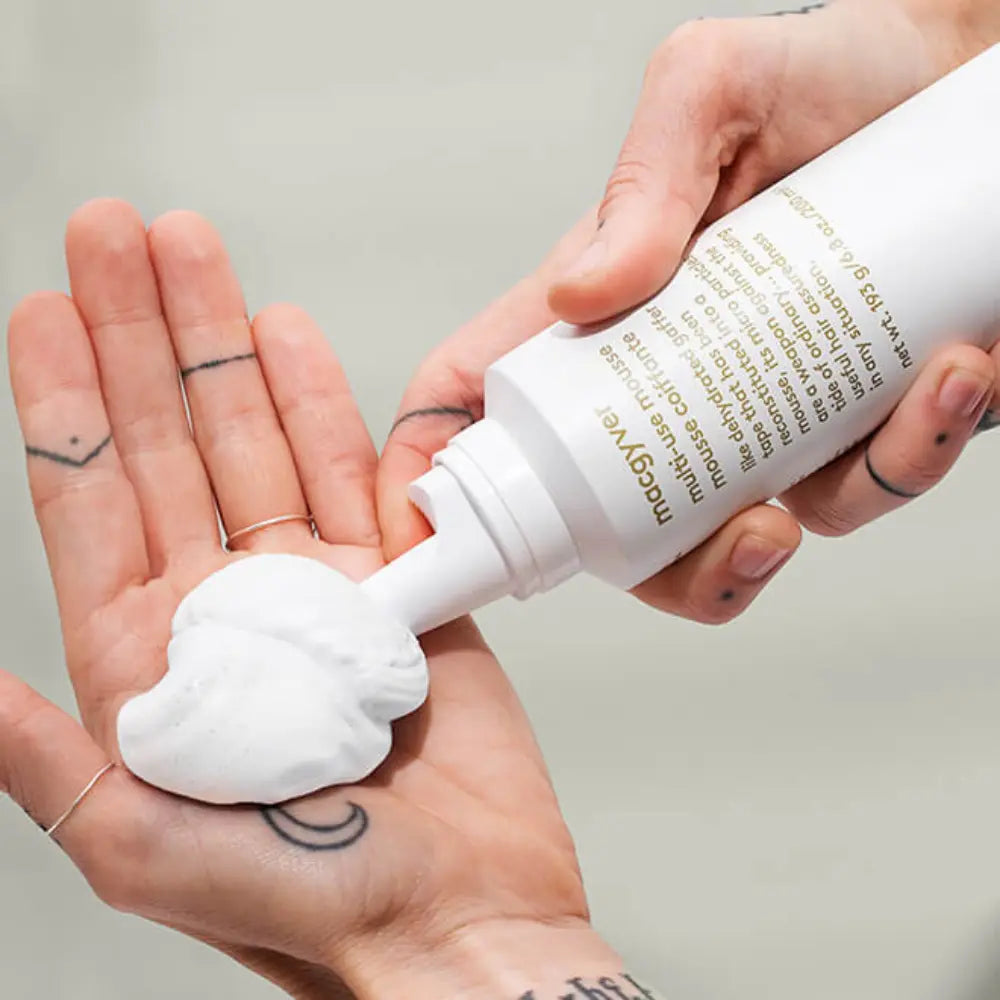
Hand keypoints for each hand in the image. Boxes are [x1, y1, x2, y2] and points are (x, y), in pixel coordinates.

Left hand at [2, 200, 619, 998]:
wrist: (458, 919)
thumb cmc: (308, 907)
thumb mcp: (142, 848)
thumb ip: (51, 756)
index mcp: (152, 663)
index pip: (93, 500)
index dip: (65, 398)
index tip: (46, 307)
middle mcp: (228, 612)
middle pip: (174, 442)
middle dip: (141, 333)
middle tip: (120, 234)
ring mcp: (315, 590)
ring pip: (260, 439)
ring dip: (225, 345)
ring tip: (196, 258)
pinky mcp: (396, 587)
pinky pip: (355, 475)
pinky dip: (326, 405)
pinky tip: (293, 339)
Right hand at [378, 0, 999, 624]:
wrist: (951, 84)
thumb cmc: (818, 79)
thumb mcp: (708, 91)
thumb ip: (643, 178)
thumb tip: (584, 295)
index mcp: (595, 323)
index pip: (479, 415)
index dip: (432, 491)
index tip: (421, 551)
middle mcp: (660, 387)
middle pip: (613, 530)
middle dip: (678, 570)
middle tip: (751, 533)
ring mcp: (748, 416)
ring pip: (741, 537)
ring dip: (835, 515)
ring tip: (912, 404)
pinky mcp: (841, 420)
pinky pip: (861, 487)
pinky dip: (913, 454)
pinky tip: (958, 374)